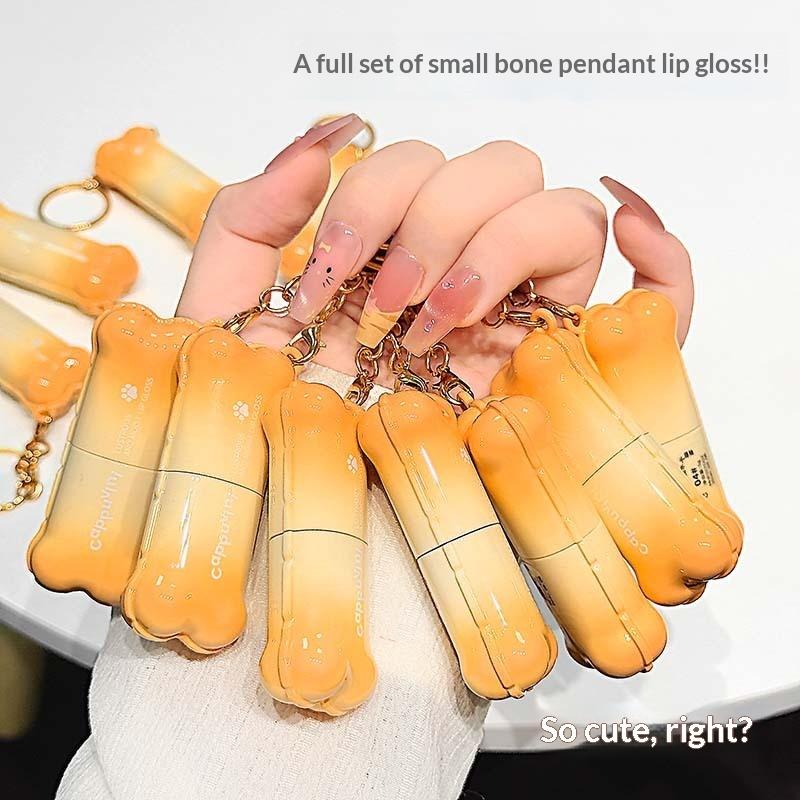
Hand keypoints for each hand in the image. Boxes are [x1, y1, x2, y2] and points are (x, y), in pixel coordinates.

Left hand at [178, 115, 694, 396]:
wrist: (284, 507)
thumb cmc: (254, 415)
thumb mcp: (225, 300)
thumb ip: (256, 204)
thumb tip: (336, 129)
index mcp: (395, 250)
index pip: (428, 161)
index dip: (375, 199)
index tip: (319, 283)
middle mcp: (462, 277)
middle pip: (506, 170)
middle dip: (436, 220)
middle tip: (382, 307)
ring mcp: (517, 326)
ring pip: (568, 218)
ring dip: (503, 248)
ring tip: (437, 326)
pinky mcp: (559, 380)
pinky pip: (660, 307)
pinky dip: (666, 263)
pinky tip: (634, 233)